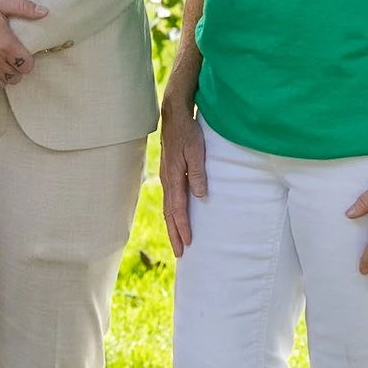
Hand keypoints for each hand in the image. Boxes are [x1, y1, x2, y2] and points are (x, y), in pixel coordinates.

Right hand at [0, 0, 47, 85]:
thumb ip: (23, 7)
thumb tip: (44, 12)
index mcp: (6, 44)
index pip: (27, 66)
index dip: (26, 61)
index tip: (21, 56)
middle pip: (15, 77)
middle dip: (15, 69)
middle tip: (10, 61)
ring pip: (0, 84)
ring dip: (1, 77)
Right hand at [160, 94, 206, 256]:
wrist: (174, 114)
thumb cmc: (187, 131)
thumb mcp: (196, 150)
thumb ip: (198, 173)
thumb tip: (201, 196)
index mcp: (173, 177)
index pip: (177, 209)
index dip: (182, 227)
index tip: (187, 244)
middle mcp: (167, 180)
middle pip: (169, 213)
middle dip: (174, 233)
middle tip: (180, 253)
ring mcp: (166, 176)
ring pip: (168, 207)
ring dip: (172, 225)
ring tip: (178, 240)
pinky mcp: (169, 172)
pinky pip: (170, 198)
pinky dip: (172, 212)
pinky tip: (177, 216)